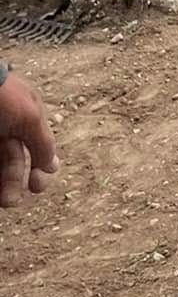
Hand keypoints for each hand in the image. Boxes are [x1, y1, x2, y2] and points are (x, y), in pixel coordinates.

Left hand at [0, 70, 57, 207]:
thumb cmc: (1, 96)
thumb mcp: (29, 117)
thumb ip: (43, 142)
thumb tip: (53, 166)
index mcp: (25, 120)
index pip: (37, 149)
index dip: (40, 169)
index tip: (37, 185)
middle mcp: (6, 130)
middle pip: (14, 164)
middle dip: (15, 183)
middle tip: (12, 201)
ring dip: (4, 186)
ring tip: (4, 201)